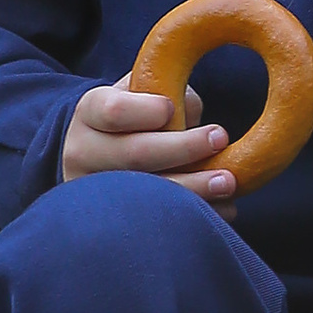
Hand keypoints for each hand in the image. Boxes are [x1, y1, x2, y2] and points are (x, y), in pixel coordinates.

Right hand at [61, 82, 236, 211]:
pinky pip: (158, 221)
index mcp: (90, 111)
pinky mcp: (115, 221)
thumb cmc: (136, 114)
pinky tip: (223, 208)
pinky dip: (197, 214)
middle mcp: (84, 152)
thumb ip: (167, 93)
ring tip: (228, 181)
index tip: (172, 108)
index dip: (146, 111)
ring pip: (147, 194)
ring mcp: (97, 191)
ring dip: (194, 188)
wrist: (104, 149)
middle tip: (220, 138)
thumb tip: (192, 121)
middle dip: (183, 148)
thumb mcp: (144, 90)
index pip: (114, 111)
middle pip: (135, 154)